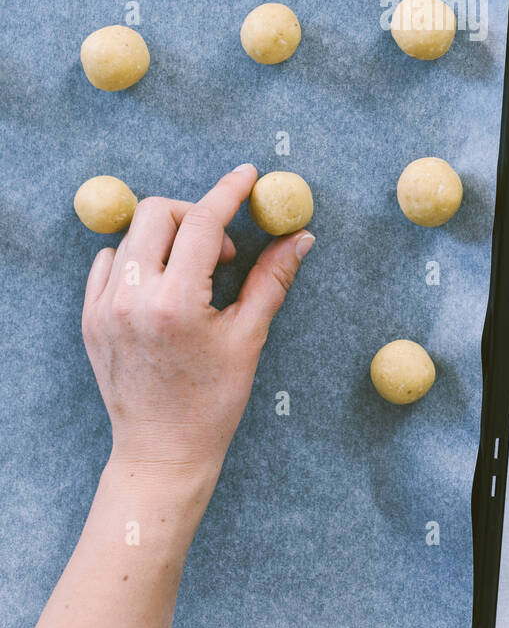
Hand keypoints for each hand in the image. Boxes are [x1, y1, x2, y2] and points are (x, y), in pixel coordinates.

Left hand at [82, 163, 313, 477]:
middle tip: (223, 249)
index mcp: (176, 302)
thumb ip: (273, 279)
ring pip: (131, 235)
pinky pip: (106, 263)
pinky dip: (136, 259)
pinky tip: (162, 285)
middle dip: (195, 214)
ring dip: (166, 237)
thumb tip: (300, 236)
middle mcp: (132, 298)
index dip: (228, 191)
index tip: (247, 175)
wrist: (161, 452)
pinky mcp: (90, 318)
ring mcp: (104, 308)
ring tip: (195, 272)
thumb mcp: (249, 338)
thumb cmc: (212, 403)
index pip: (203, 221)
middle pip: (158, 213)